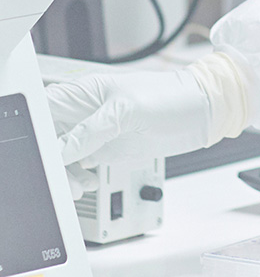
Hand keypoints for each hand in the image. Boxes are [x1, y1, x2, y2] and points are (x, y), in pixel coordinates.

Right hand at [46, 67, 211, 173]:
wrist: (201, 113)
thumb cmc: (171, 97)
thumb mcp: (128, 110)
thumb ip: (93, 129)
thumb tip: (63, 148)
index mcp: (87, 92)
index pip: (48, 107)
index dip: (40, 129)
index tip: (46, 152)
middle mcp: (88, 112)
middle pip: (51, 135)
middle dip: (51, 157)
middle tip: (60, 175)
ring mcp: (98, 132)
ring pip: (64, 155)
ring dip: (64, 172)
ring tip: (78, 185)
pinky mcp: (108, 149)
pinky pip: (81, 166)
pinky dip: (78, 177)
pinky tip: (89, 182)